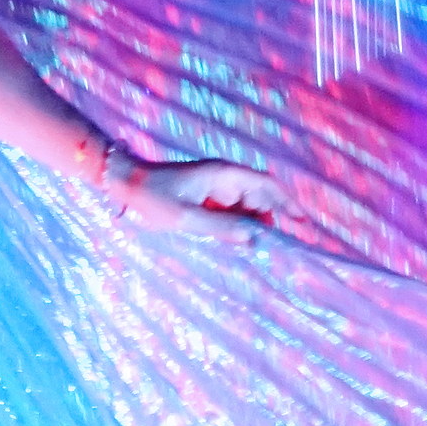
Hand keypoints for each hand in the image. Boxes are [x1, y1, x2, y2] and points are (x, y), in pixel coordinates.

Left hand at [111, 156, 282, 242]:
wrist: (123, 184)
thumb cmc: (152, 197)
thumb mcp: (185, 217)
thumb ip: (221, 228)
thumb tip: (255, 239)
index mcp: (224, 175)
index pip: (267, 185)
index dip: (288, 203)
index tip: (303, 224)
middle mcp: (224, 179)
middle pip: (260, 199)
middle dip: (270, 221)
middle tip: (274, 250)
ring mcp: (215, 189)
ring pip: (246, 208)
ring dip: (252, 227)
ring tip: (255, 250)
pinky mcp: (206, 199)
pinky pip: (231, 213)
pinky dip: (237, 228)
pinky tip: (236, 244)